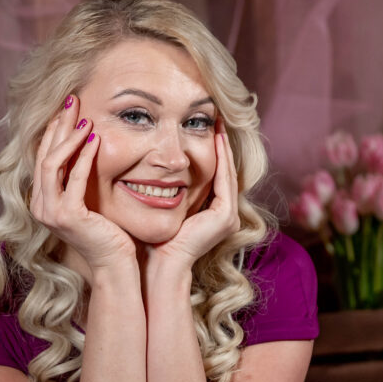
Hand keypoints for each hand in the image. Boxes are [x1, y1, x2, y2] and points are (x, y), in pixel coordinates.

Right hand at [30, 96, 135, 272]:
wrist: (115, 265)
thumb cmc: (108, 234)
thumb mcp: (89, 202)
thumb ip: (79, 181)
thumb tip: (86, 148)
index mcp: (43, 201)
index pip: (43, 157)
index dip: (54, 131)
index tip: (68, 109)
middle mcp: (40, 206)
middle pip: (44, 154)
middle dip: (59, 125)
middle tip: (72, 100)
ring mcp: (50, 212)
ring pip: (52, 163)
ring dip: (69, 137)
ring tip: (84, 118)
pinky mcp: (67, 216)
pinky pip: (74, 178)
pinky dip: (84, 157)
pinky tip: (95, 140)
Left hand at [149, 121, 240, 270]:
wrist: (160, 262)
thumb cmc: (154, 239)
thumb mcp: (164, 207)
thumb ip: (168, 190)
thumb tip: (153, 167)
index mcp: (214, 216)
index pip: (216, 177)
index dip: (214, 152)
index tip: (207, 128)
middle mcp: (227, 216)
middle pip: (226, 172)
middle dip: (221, 146)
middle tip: (217, 119)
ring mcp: (229, 217)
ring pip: (227, 173)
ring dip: (223, 148)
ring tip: (218, 124)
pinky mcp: (225, 216)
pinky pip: (224, 180)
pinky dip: (221, 159)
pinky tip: (216, 139)